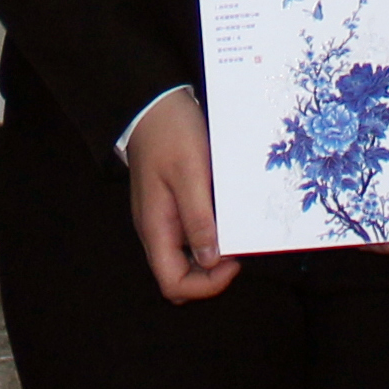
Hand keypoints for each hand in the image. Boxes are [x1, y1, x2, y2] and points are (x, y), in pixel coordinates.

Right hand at [125, 90, 240, 302]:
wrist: (152, 103)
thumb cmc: (170, 134)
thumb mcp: (190, 175)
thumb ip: (198, 220)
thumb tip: (210, 261)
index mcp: (154, 226)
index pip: (173, 283)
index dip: (206, 284)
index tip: (233, 261)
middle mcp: (153, 229)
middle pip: (177, 276)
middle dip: (209, 276)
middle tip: (236, 251)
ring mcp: (159, 218)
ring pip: (182, 260)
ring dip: (210, 256)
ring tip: (232, 233)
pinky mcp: (167, 206)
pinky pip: (186, 237)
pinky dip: (207, 237)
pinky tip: (222, 218)